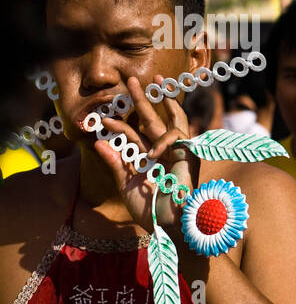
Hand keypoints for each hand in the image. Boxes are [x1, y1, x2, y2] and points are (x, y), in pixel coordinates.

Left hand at [93, 74, 197, 233]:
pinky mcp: (189, 155)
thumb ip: (115, 164)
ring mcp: (178, 152)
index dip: (122, 124)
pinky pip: (177, 136)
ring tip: (152, 84)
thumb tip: (97, 142)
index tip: (105, 119)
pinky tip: (150, 153)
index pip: (136, 135)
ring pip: (171, 119)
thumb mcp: (126, 184)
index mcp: (150, 159)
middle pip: (154, 119)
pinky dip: (162, 141)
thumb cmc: (149, 209)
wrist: (168, 224)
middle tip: (132, 79)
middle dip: (144, 98)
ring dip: (161, 100)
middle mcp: (164, 152)